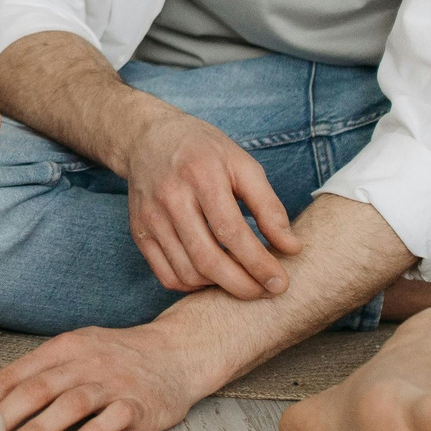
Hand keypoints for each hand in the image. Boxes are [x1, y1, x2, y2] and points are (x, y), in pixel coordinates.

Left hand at [0, 326, 195, 430]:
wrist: (177, 353)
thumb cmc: (119, 358)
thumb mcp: (80, 352)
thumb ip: (46, 372)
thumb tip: (0, 400)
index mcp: (65, 348)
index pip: (19, 371)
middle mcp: (85, 361)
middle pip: (39, 388)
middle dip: (6, 416)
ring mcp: (112, 382)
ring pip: (70, 404)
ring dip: (38, 430)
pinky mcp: (137, 403)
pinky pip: (111, 419)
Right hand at [126, 107, 301, 299]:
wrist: (149, 138)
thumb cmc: (204, 151)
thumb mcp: (242, 164)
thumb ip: (268, 206)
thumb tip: (292, 248)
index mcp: (200, 174)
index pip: (232, 232)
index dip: (258, 263)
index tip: (280, 282)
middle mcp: (170, 197)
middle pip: (207, 259)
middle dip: (242, 285)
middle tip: (266, 291)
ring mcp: (150, 218)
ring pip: (187, 273)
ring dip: (219, 287)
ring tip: (242, 280)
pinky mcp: (139, 233)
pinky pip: (167, 275)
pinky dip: (194, 286)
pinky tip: (213, 276)